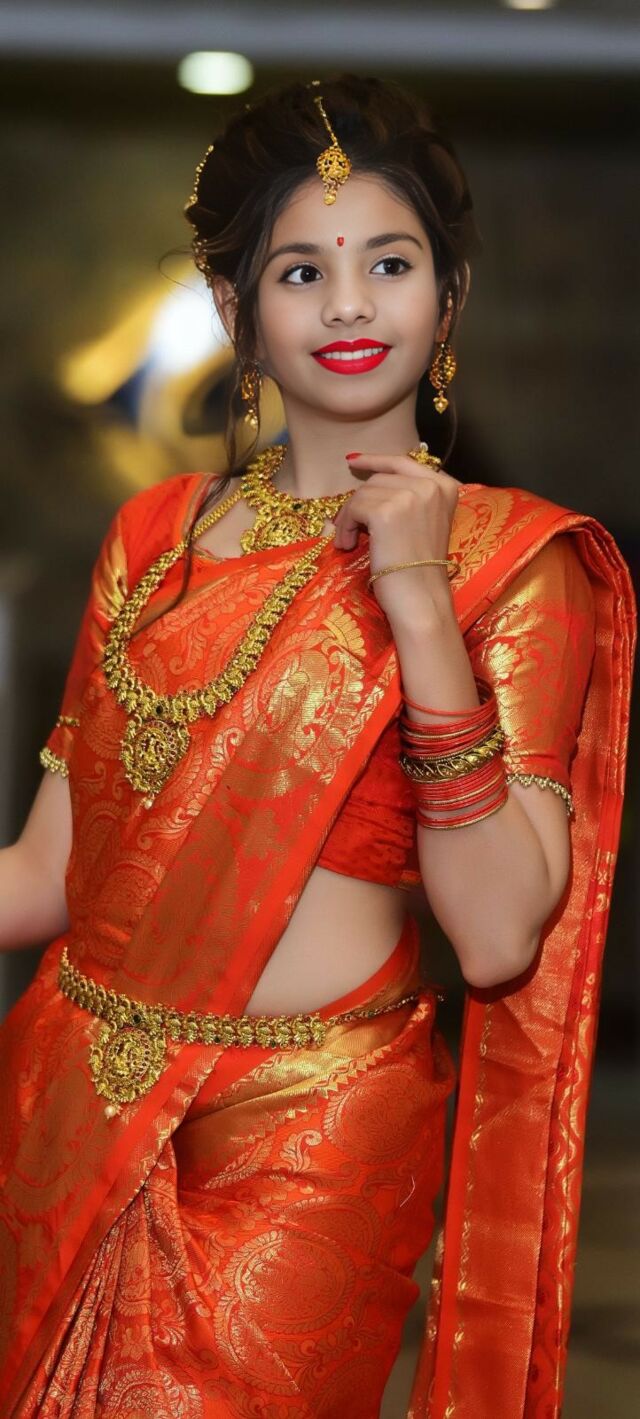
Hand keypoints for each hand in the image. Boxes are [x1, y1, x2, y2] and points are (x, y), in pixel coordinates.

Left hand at [332, 452, 460, 624]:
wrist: (422, 598)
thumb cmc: (419, 568)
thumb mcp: (423, 522)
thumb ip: (407, 497)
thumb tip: (365, 479)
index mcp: (445, 486)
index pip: (402, 462)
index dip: (375, 461)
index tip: (353, 462)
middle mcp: (431, 485)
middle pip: (378, 479)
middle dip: (359, 502)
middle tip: (350, 529)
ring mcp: (410, 496)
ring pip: (362, 493)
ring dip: (349, 518)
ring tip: (350, 542)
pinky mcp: (387, 512)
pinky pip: (353, 508)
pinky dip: (345, 527)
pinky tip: (349, 545)